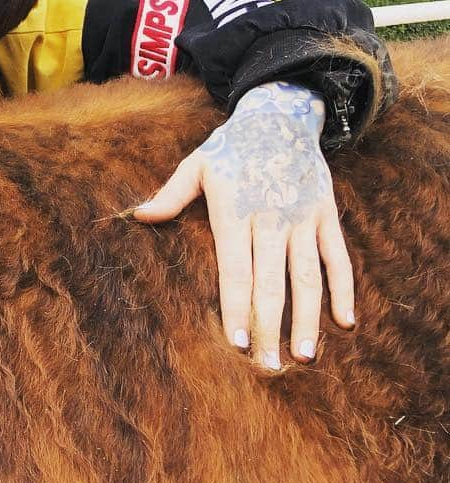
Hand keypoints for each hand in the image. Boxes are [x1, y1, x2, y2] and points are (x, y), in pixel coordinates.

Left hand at [133, 81, 354, 367]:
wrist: (282, 115)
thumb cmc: (230, 148)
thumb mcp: (195, 164)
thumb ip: (170, 194)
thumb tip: (137, 217)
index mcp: (234, 209)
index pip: (235, 269)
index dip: (237, 307)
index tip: (237, 343)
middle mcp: (271, 217)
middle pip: (272, 281)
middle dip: (270, 326)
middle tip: (268, 367)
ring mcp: (303, 217)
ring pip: (308, 276)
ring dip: (308, 318)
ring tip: (303, 356)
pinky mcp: (327, 215)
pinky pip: (338, 258)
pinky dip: (344, 290)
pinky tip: (345, 324)